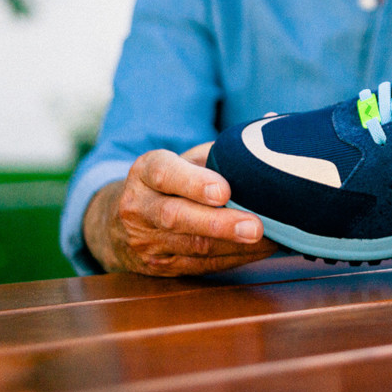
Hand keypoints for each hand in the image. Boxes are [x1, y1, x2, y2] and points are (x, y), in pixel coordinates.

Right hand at [83, 142, 277, 276]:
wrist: (122, 223)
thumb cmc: (169, 182)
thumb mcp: (181, 159)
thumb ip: (218, 150)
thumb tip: (268, 124)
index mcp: (145, 171)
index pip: (165, 174)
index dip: (195, 182)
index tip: (225, 190)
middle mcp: (139, 207)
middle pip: (177, 217)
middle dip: (219, 224)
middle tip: (255, 226)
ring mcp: (146, 242)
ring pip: (192, 247)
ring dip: (236, 245)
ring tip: (269, 239)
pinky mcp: (160, 267)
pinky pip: (201, 265)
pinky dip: (235, 258)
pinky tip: (260, 249)